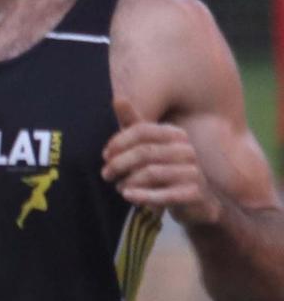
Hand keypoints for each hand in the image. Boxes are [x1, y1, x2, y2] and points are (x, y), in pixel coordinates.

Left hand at [103, 96, 221, 226]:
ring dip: (128, 181)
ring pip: (150, 173)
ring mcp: (193, 172)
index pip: (142, 130)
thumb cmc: (165, 170)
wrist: (194, 202)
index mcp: (175, 135)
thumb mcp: (148, 146)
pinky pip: (163, 194)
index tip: (105, 155)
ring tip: (119, 188)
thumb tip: (117, 99)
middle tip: (106, 174)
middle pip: (144, 152)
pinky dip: (141, 195)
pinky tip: (128, 196)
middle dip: (119, 163)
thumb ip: (133, 125)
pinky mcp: (194, 193)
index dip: (119, 142)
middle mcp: (187, 150)